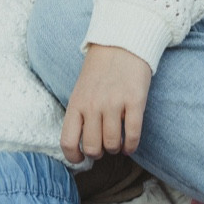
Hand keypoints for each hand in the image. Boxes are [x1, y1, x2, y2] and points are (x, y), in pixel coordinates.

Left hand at [61, 44, 153, 162]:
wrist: (122, 43)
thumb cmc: (100, 70)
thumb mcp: (81, 90)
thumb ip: (80, 114)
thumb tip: (82, 144)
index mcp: (76, 103)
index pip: (68, 141)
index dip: (74, 157)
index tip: (81, 159)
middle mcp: (93, 105)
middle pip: (93, 147)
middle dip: (99, 153)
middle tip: (104, 148)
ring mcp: (114, 103)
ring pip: (112, 144)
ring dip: (115, 149)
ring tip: (117, 145)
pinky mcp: (135, 101)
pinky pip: (132, 135)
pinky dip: (131, 146)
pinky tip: (130, 146)